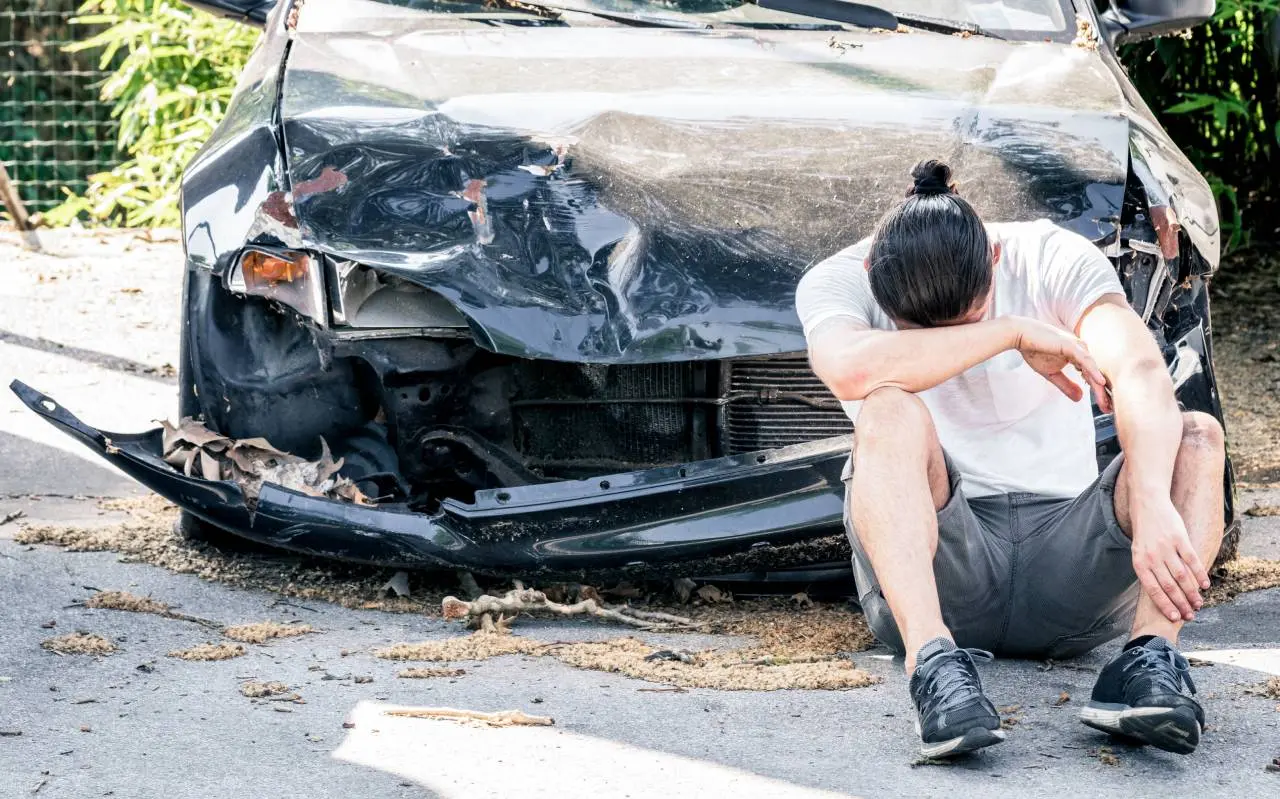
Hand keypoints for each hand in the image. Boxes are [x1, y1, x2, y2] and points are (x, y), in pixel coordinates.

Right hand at [1006, 317, 1111, 412]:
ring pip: (1092, 368)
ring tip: (1106, 401)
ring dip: (1100, 385)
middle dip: (1102, 392)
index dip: (1097, 392)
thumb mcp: (1052, 373)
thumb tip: (1080, 398)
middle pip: (1095, 373)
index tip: (1104, 407)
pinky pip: (1085, 360)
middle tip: (1109, 409)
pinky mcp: (1070, 345)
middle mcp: (1081, 350)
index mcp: (1078, 356)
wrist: (1021, 335)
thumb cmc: (1034, 350)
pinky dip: (1093, 371)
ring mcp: (1077, 346)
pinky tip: (1100, 382)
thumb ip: (1066, 385)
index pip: (1091, 375)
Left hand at [1130, 500, 1209, 621]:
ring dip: (1192, 593)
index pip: (1153, 590)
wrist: (1148, 504)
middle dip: (1181, 603)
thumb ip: (1149, 570)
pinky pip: (1192, 560)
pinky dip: (1200, 574)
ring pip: (1182, 576)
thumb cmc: (1144, 533)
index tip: (1175, 617)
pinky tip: (1205, 585)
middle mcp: (1152, 557)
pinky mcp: (1180, 539)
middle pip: (1169, 586)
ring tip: (1199, 603)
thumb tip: (1163, 594)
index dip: (1165, 605)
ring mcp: (1166, 548)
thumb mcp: (1139, 552)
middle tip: (1191, 615)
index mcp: (1139, 562)